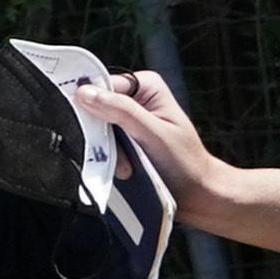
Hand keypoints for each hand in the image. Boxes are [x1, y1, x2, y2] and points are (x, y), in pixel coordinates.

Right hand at [74, 69, 233, 216]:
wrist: (194, 192)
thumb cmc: (184, 161)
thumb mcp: (154, 133)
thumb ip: (122, 111)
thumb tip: (85, 93)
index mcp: (146, 85)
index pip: (103, 85)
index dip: (93, 105)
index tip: (98, 128)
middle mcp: (135, 98)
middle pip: (97, 108)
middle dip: (104, 134)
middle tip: (122, 156)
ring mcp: (127, 119)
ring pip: (97, 129)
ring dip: (108, 151)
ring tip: (129, 167)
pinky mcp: (123, 139)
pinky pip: (102, 144)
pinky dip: (110, 159)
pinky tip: (127, 170)